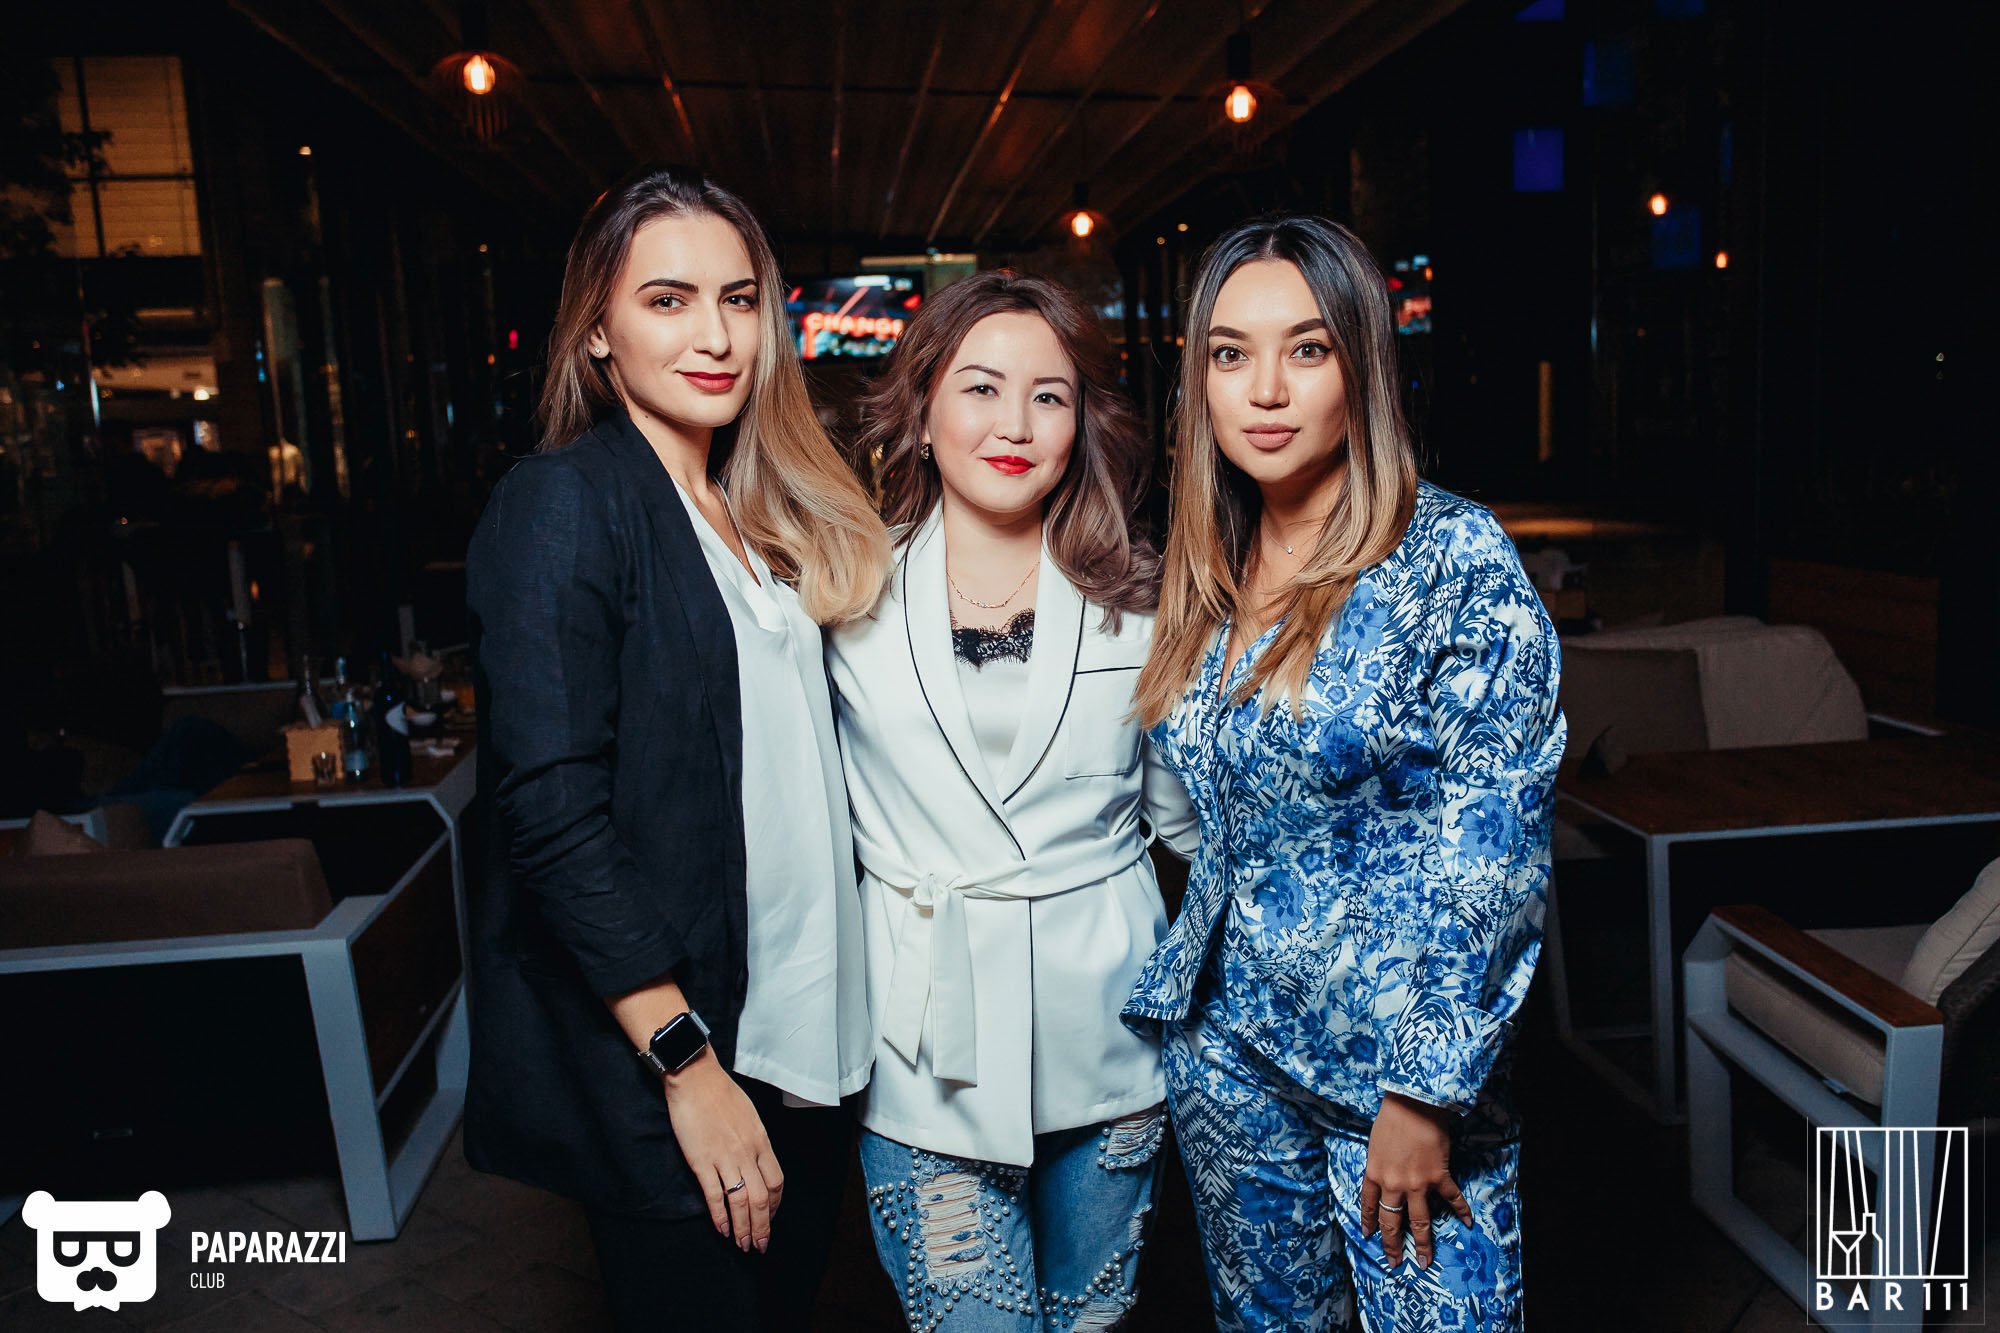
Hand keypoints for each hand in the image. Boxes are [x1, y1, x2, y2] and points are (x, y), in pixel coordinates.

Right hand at [661, 1051, 783, 1251]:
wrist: (694, 1078)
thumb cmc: (721, 1093)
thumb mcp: (749, 1116)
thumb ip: (754, 1140)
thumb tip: (756, 1161)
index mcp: (761, 1141)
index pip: (776, 1182)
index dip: (775, 1205)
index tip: (770, 1217)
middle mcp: (747, 1152)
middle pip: (762, 1199)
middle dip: (763, 1227)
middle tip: (760, 1245)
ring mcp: (724, 1158)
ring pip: (741, 1202)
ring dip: (743, 1228)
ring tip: (742, 1245)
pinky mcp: (701, 1161)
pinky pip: (715, 1196)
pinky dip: (720, 1216)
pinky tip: (722, 1229)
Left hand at [1359, 1091, 1474, 1269]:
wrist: (1413, 1104)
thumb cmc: (1391, 1119)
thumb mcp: (1375, 1145)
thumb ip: (1379, 1166)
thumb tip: (1383, 1180)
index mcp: (1374, 1174)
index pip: (1368, 1206)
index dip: (1369, 1223)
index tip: (1370, 1237)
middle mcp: (1393, 1184)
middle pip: (1391, 1221)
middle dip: (1393, 1245)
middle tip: (1395, 1263)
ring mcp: (1417, 1183)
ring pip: (1419, 1221)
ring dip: (1423, 1243)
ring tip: (1425, 1261)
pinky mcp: (1438, 1176)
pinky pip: (1451, 1199)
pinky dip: (1461, 1211)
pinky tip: (1467, 1223)